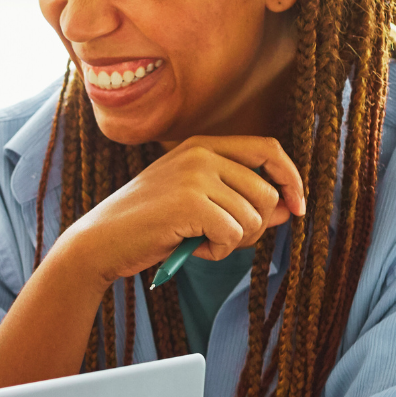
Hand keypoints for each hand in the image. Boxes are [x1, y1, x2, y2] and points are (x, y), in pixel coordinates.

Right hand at [60, 135, 305, 286]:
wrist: (99, 242)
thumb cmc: (147, 225)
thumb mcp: (197, 204)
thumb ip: (240, 200)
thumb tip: (290, 208)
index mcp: (201, 145)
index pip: (269, 150)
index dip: (290, 179)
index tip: (296, 207)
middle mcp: (201, 153)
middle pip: (267, 191)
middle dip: (256, 225)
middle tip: (224, 239)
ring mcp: (195, 176)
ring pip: (254, 216)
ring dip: (233, 241)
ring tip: (199, 242)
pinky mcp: (190, 203)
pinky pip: (233, 234)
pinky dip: (218, 251)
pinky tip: (191, 248)